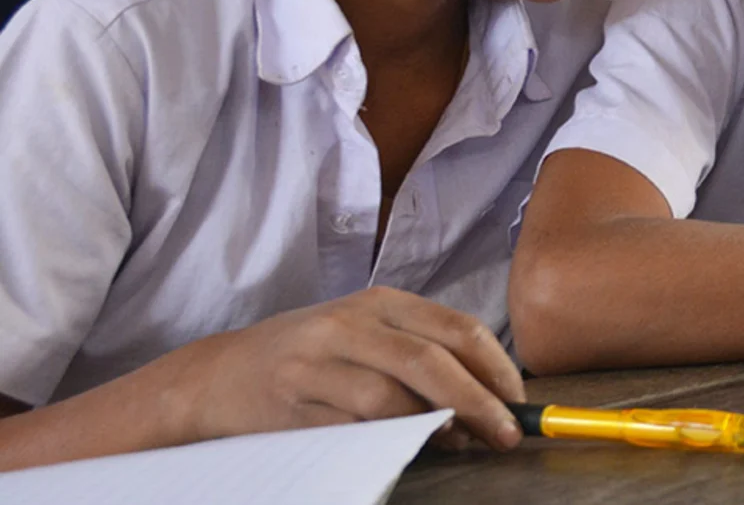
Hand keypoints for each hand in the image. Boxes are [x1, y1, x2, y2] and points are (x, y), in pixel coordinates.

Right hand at [171, 287, 524, 450]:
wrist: (218, 374)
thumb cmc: (312, 356)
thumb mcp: (368, 334)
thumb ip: (423, 355)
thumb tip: (490, 398)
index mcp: (380, 302)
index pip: (456, 329)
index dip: (496, 369)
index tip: (519, 402)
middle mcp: (348, 324)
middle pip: (429, 362)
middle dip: (478, 402)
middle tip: (506, 435)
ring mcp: (315, 364)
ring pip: (389, 397)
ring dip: (434, 427)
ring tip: (458, 442)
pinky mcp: (289, 405)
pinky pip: (350, 429)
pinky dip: (388, 441)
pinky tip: (407, 447)